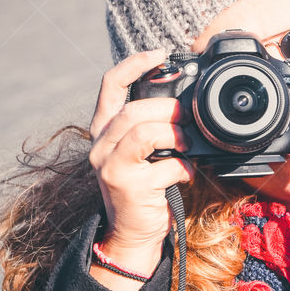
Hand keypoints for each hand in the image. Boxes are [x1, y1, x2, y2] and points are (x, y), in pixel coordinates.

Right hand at [87, 50, 195, 287]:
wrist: (133, 236)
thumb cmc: (144, 191)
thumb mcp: (142, 154)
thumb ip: (152, 129)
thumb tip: (186, 107)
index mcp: (103, 131)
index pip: (110, 85)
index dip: (133, 63)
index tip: (159, 53)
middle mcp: (100, 146)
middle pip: (134, 109)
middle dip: (168, 108)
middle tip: (189, 117)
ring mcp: (110, 166)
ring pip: (144, 131)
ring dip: (176, 135)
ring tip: (189, 144)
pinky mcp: (127, 186)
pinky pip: (164, 165)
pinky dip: (184, 168)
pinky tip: (187, 175)